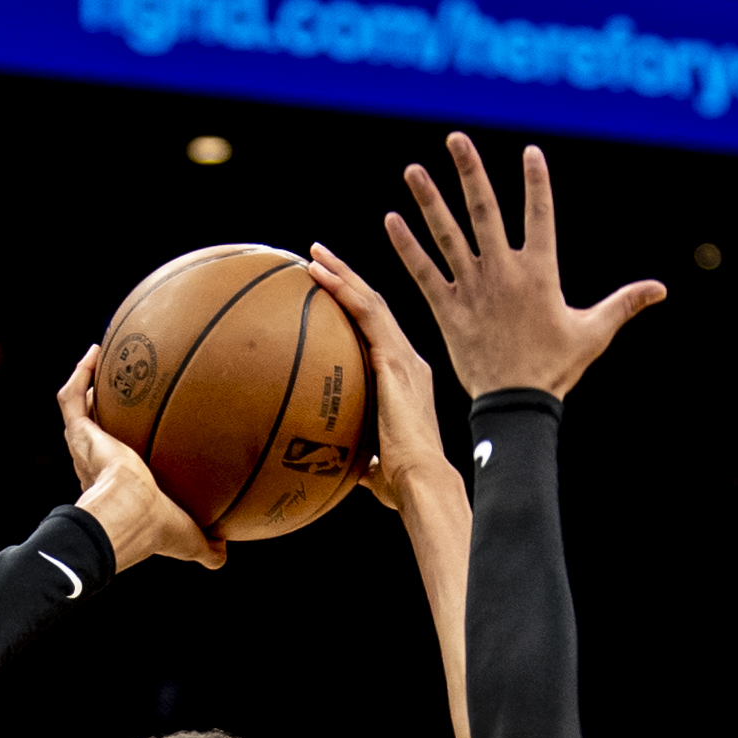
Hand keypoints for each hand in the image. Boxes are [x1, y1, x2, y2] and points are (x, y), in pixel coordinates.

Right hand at [57, 347, 224, 570]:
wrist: (129, 512)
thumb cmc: (155, 527)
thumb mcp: (189, 538)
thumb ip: (206, 547)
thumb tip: (224, 557)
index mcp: (118, 489)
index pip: (118, 468)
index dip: (124, 453)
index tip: (139, 436)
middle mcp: (97, 466)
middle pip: (97, 434)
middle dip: (104, 413)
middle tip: (119, 390)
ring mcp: (85, 447)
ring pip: (80, 411)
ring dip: (87, 387)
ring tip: (102, 361)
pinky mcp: (80, 433)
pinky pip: (72, 396)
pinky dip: (80, 373)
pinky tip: (95, 350)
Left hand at [305, 242, 453, 513]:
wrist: (421, 480)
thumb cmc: (402, 483)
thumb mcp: (375, 467)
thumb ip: (363, 462)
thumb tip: (344, 474)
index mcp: (404, 379)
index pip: (378, 332)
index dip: (357, 308)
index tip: (332, 292)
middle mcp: (408, 360)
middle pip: (375, 307)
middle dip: (348, 278)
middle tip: (318, 258)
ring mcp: (404, 357)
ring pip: (371, 301)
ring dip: (342, 274)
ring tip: (315, 254)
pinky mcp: (395, 360)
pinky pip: (366, 314)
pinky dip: (343, 290)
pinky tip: (320, 275)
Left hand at [385, 135, 662, 400]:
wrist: (515, 404)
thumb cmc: (556, 368)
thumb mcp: (595, 332)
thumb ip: (624, 303)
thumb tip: (662, 289)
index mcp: (539, 272)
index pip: (540, 214)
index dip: (536, 182)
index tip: (530, 151)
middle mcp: (502, 272)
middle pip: (483, 210)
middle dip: (470, 171)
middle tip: (456, 138)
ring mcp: (471, 288)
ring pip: (447, 234)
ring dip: (429, 200)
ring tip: (413, 170)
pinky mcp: (447, 309)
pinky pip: (423, 272)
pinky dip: (407, 247)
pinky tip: (392, 220)